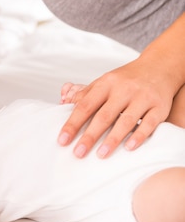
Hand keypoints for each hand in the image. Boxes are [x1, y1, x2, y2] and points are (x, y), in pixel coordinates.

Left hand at [58, 54, 175, 157]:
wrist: (159, 67)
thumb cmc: (127, 79)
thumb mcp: (105, 81)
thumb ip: (86, 94)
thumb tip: (64, 104)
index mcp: (107, 83)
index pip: (86, 105)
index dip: (73, 123)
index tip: (62, 140)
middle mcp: (124, 89)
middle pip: (104, 115)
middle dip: (89, 136)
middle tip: (78, 153)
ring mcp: (143, 97)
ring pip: (126, 121)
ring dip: (112, 140)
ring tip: (100, 155)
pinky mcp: (159, 107)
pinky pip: (149, 124)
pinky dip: (139, 136)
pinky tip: (129, 148)